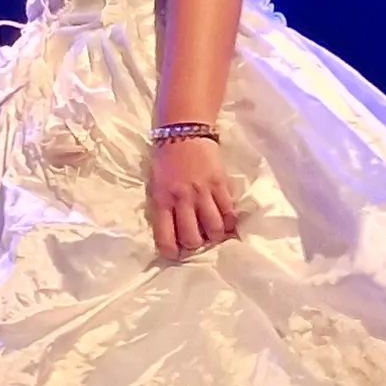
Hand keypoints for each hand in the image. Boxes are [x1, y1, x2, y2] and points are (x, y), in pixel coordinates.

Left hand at [148, 136, 239, 260]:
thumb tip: (174, 230)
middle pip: (192, 238)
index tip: (175, 255)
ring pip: (214, 229)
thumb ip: (164, 206)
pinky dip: (229, 222)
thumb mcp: (156, 184)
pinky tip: (227, 223)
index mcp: (162, 199)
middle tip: (196, 240)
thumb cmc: (166, 159)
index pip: (165, 236)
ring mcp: (203, 192)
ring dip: (214, 236)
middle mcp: (182, 199)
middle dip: (194, 245)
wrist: (184, 130)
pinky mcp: (221, 184)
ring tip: (212, 233)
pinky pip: (229, 211)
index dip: (171, 252)